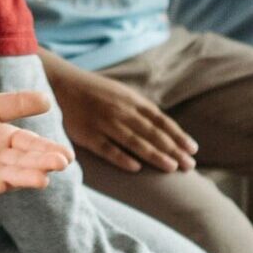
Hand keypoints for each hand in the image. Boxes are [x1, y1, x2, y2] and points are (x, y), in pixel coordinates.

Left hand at [0, 92, 69, 196]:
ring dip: (17, 178)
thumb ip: (12, 105)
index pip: (29, 145)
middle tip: (59, 166)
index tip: (67, 156)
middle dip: (38, 165)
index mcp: (1, 139)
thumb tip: (48, 100)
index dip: (46, 151)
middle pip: (18, 162)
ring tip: (39, 180)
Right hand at [51, 66, 195, 173]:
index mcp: (132, 100)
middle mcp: (121, 111)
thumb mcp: (121, 93)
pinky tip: (136, 168)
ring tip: (171, 168)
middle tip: (189, 165)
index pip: (160, 120)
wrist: (60, 83)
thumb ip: (140, 109)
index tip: (192, 149)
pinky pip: (108, 149)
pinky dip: (122, 158)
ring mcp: (104, 123)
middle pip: (152, 133)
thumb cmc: (94, 92)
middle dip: (173, 150)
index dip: (178, 135)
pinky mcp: (87, 134)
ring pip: (135, 142)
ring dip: (155, 156)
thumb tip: (163, 127)